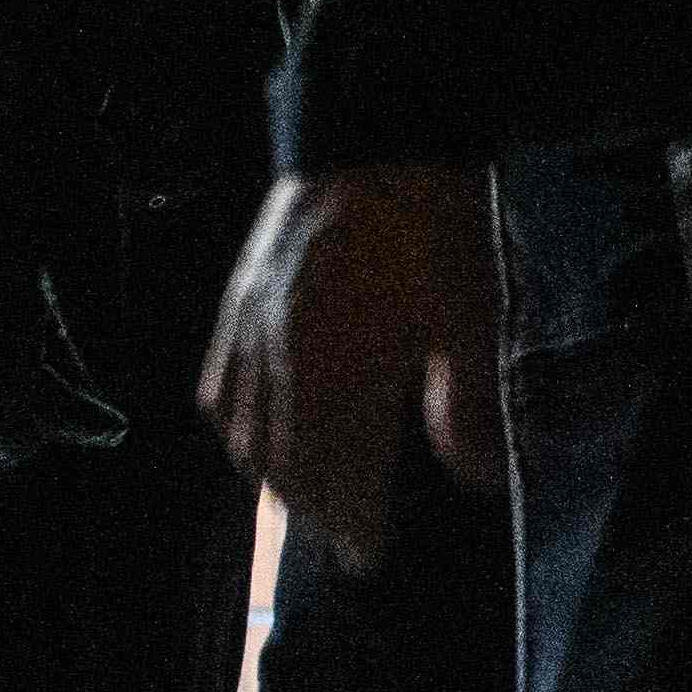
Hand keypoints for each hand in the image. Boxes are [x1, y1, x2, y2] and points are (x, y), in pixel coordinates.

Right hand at [200, 163, 495, 551]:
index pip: (340, 476)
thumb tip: (473, 479)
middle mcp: (283, 362)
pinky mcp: (236, 303)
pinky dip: (235, 428)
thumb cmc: (432, 227)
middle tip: (344, 539)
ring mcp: (250, 332)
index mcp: (342, 369)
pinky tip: (252, 441)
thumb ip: (467, 402)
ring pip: (246, 435)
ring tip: (305, 503)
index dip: (354, 525)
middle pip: (289, 466)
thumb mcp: (469, 314)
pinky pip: (218, 388)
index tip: (369, 559)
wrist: (376, 133)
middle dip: (316, 513)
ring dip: (274, 480)